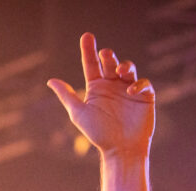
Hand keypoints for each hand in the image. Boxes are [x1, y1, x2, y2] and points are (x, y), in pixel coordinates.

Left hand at [47, 32, 154, 157]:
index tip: (87, 36)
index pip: (92, 64)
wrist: (120, 149)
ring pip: (128, 68)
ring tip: (119, 70)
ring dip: (124, 65)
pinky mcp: (144, 97)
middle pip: (110, 63)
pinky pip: (143, 83)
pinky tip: (130, 89)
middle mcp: (112, 85)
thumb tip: (50, 81)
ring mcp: (128, 89)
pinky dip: (138, 83)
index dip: (89, 50)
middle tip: (105, 54)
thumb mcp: (79, 113)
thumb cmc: (98, 134)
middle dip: (108, 56)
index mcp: (96, 87)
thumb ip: (67, 96)